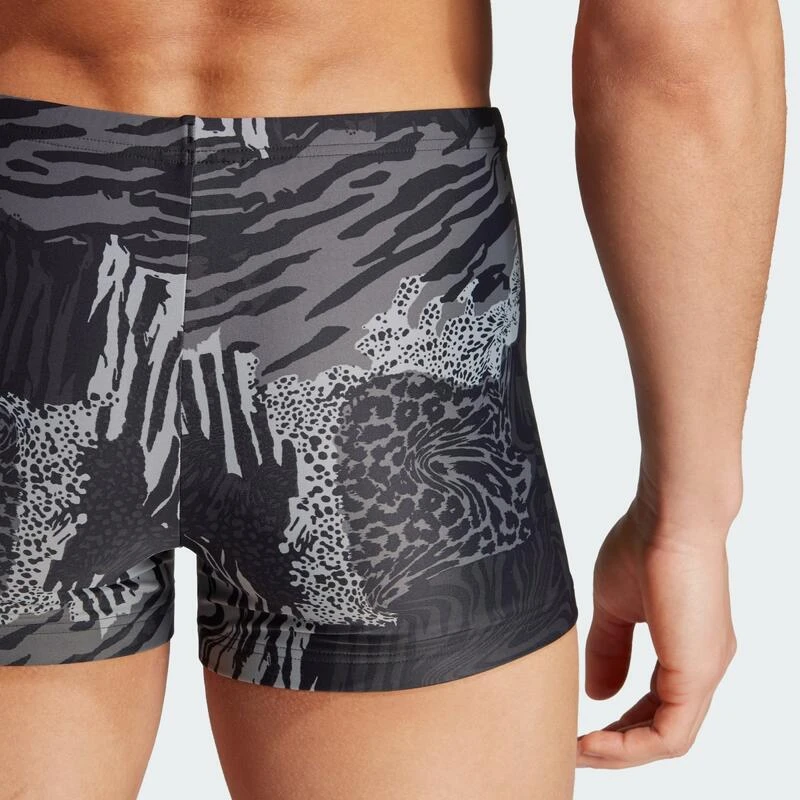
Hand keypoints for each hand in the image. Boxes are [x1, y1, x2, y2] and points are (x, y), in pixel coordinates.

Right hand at [576, 498, 737, 767]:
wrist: (668, 516)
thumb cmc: (643, 544)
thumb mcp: (615, 606)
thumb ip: (609, 649)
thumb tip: (598, 694)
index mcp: (686, 648)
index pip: (656, 707)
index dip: (619, 726)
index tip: (581, 730)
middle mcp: (700, 665)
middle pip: (662, 729)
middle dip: (617, 746)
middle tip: (575, 748)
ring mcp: (703, 671)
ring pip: (667, 738)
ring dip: (621, 752)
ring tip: (579, 749)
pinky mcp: (697, 672)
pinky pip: (668, 734)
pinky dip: (631, 745)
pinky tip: (596, 741)